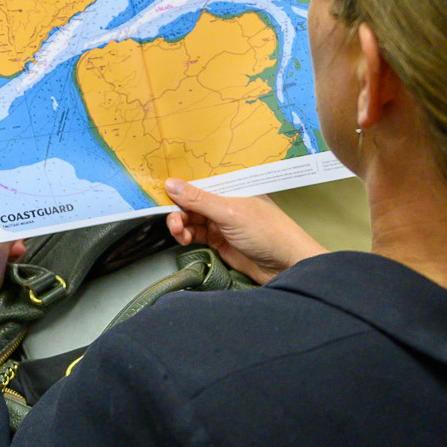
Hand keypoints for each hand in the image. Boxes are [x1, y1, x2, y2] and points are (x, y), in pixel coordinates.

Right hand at [164, 178, 326, 283]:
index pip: (200, 178)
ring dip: (180, 224)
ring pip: (191, 218)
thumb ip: (199, 199)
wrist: (287, 267)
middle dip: (177, 208)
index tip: (159, 187)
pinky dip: (186, 236)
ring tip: (178, 233)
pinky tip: (183, 239)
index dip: (180, 182)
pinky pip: (195, 234)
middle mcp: (226, 201)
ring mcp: (222, 221)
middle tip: (172, 220)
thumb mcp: (230, 212)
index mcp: (232, 186)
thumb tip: (171, 184)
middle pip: (192, 199)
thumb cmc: (268, 233)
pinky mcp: (219, 240)